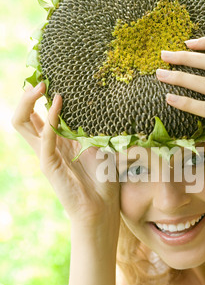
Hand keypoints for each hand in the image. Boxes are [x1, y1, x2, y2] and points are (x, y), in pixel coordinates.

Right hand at [12, 83, 119, 226]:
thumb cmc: (103, 180)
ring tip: (41, 86)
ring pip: (21, 123)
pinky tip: (58, 103)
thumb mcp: (98, 145)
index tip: (49, 77)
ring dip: (28, 102)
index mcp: (57, 141)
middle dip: (27, 96)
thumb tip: (97, 104)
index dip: (36, 96)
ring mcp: (46, 154)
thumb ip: (90, 128)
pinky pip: (44, 138)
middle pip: (23, 116)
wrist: (102, 208)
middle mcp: (47, 145)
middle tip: (41, 80)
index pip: (36, 114)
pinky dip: (50, 119)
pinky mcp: (49, 165)